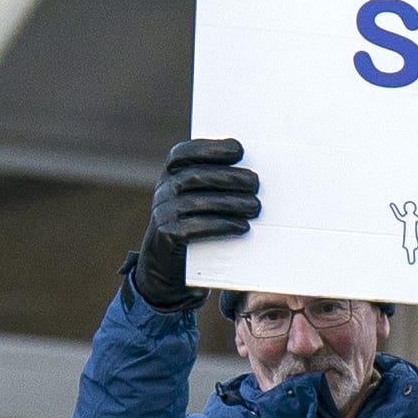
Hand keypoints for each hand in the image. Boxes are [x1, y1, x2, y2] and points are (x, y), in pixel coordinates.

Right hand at [137, 138, 261, 304]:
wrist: (167, 270)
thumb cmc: (194, 228)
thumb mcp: (200, 202)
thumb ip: (215, 185)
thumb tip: (252, 176)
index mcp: (171, 176)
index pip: (182, 153)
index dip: (209, 148)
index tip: (238, 150)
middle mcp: (162, 192)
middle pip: (193, 176)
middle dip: (227, 177)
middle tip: (255, 183)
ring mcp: (161, 214)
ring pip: (194, 202)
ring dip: (229, 202)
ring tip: (255, 207)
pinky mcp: (165, 237)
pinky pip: (190, 228)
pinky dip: (219, 225)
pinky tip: (241, 227)